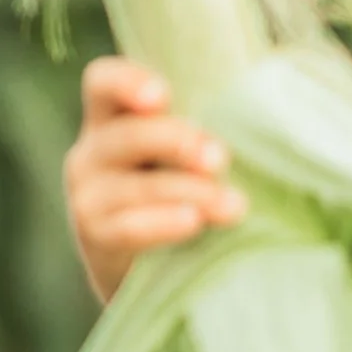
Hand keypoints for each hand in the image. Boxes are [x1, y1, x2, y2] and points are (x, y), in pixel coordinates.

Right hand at [63, 56, 246, 300]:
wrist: (150, 268)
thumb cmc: (180, 191)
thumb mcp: (183, 155)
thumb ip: (199, 132)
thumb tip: (263, 120)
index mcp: (111, 118)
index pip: (102, 83)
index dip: (127, 82)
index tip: (161, 97)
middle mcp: (92, 152)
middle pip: (126, 135)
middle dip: (177, 142)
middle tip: (219, 159)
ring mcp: (88, 196)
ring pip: (136, 186)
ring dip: (190, 191)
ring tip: (234, 205)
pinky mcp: (96, 238)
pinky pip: (129, 228)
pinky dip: (163, 223)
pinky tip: (194, 222)